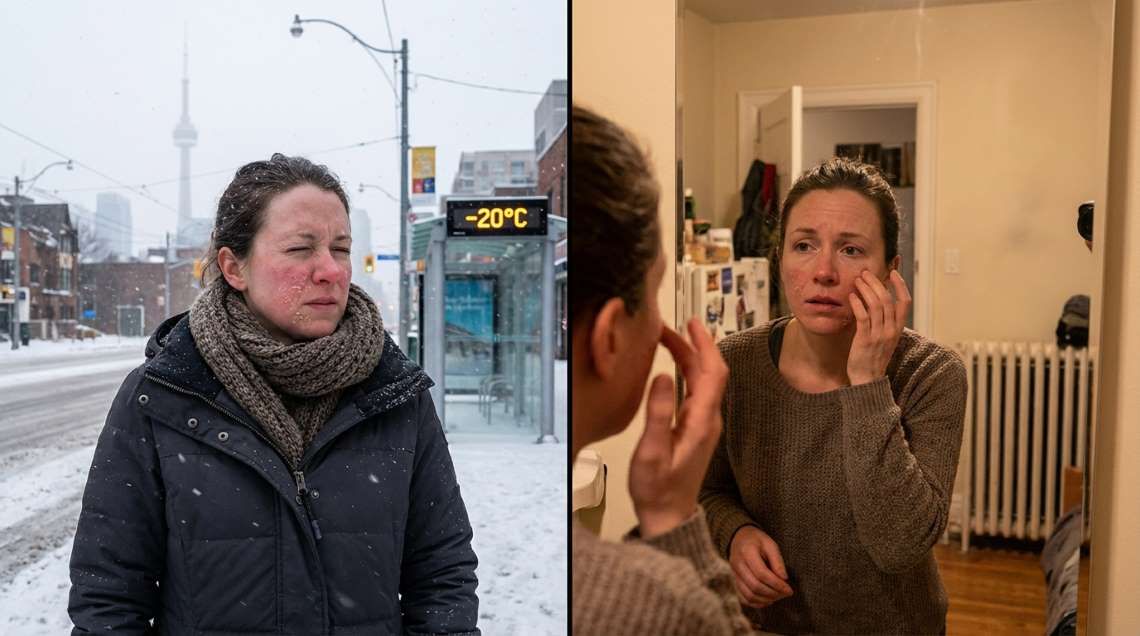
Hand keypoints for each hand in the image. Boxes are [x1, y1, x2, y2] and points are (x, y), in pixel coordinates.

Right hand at [629, 318, 728, 538]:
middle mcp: (708, 419)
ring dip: (688, 358)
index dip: (704, 344)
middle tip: (671, 326)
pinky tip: (671, 369)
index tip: (692, 323)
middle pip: (709, 372)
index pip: (712, 371)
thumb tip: (662, 376)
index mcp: (702, 420)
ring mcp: (704, 425)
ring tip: (667, 340)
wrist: (668, 518)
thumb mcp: (653, 452)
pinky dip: (685, 372)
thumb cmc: (658, 489)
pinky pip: (696, 391)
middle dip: (693, 345)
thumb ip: (658, 414)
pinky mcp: (696, 430)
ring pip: (702, 381)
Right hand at [729, 525, 792, 607]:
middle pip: (755, 586)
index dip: (777, 584)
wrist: (739, 538)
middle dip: (773, 593)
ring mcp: (734, 574)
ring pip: (749, 595)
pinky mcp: (734, 581)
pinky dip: (757, 603)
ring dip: (766, 599)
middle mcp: (737, 564)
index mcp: (746, 552)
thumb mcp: (770, 544)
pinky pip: (744, 598)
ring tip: (778, 596)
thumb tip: (784, 579)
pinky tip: (768, 600)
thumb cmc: (757, 540)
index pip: (761, 574)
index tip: (789, 589)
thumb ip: (777, 561)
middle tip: (786, 594)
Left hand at [847, 269, 911, 385]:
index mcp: (898, 329)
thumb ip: (885, 321)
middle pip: (887, 300)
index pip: (905, 302)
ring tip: (857, 280)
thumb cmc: (874, 357)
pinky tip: (852, 296)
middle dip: (876, 283)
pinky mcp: (865, 340)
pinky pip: (863, 317)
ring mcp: (879, 335)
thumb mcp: (885, 338)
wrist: (867, 379)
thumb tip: (878, 300)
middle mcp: (891, 330)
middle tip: (866, 273)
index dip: (900, 285)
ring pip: (875, 305)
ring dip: (865, 289)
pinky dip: (857, 304)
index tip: (892, 272)